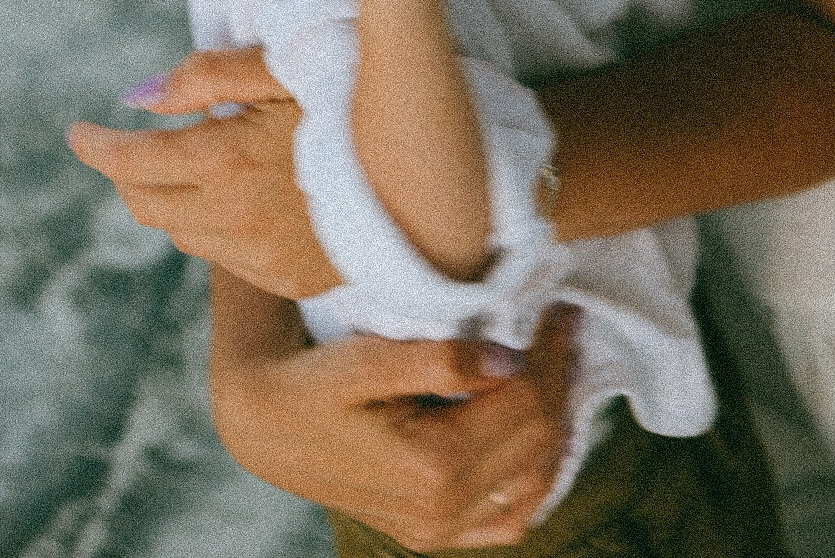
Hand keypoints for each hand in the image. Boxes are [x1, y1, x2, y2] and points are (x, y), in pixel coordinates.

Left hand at [67, 47, 342, 298]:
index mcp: (228, 157)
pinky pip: (225, 258)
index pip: (131, 162)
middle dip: (128, 174)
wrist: (435, 172)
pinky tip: (245, 198)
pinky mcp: (288, 281)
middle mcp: (235, 217)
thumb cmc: (360, 100)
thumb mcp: (286, 68)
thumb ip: (206, 77)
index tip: (80, 134)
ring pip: (182, 235)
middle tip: (133, 148)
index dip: (97, 147)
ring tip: (198, 166)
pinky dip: (216, 228)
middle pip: (145, 205)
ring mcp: (262, 257)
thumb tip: (136, 96)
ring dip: (173, 200)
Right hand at [211, 274, 578, 549]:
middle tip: (564, 326)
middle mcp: (441, 511)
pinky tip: (538, 435)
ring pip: (534, 483)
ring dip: (555, 423)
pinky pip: (507, 519)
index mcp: (431, 466)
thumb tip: (507, 360)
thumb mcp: (367, 359)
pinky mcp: (431, 532)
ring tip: (557, 367)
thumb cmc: (312, 382)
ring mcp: (437, 530)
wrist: (263, 424)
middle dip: (558, 378)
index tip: (558, 310)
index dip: (550, 354)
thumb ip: (439, 359)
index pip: (525, 406)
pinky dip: (535, 477)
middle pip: (537, 442)